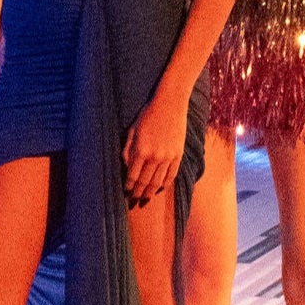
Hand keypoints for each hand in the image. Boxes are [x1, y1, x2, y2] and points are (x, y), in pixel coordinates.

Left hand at [123, 91, 184, 208]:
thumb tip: (127, 167)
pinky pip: (171, 175)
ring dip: (150, 192)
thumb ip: (128, 150)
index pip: (133, 175)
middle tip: (134, 199)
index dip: (129, 185)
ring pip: (158, 182)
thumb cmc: (147, 115)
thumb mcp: (132, 131)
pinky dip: (165, 184)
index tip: (126, 190)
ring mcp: (168, 157)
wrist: (170, 105)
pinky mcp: (178, 155)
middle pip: (145, 182)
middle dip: (138, 192)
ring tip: (145, 198)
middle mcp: (154, 157)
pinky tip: (160, 189)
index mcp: (141, 150)